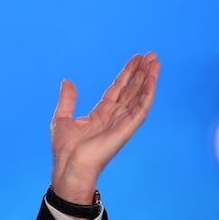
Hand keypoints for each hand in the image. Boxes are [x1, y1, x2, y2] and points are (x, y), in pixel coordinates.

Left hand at [50, 52, 160, 203]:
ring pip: (139, 96)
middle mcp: (114, 116)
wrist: (69, 165)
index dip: (126, 73)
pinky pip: (141, 108)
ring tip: (155, 61)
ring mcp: (122, 122)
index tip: (136, 58)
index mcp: (100, 114)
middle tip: (151, 54)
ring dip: (149, 78)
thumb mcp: (62, 118)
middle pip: (131, 89)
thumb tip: (67, 81)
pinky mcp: (127, 128)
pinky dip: (148, 93)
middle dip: (141, 72)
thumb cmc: (65, 149)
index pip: (117, 89)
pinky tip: (153, 79)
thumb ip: (68, 99)